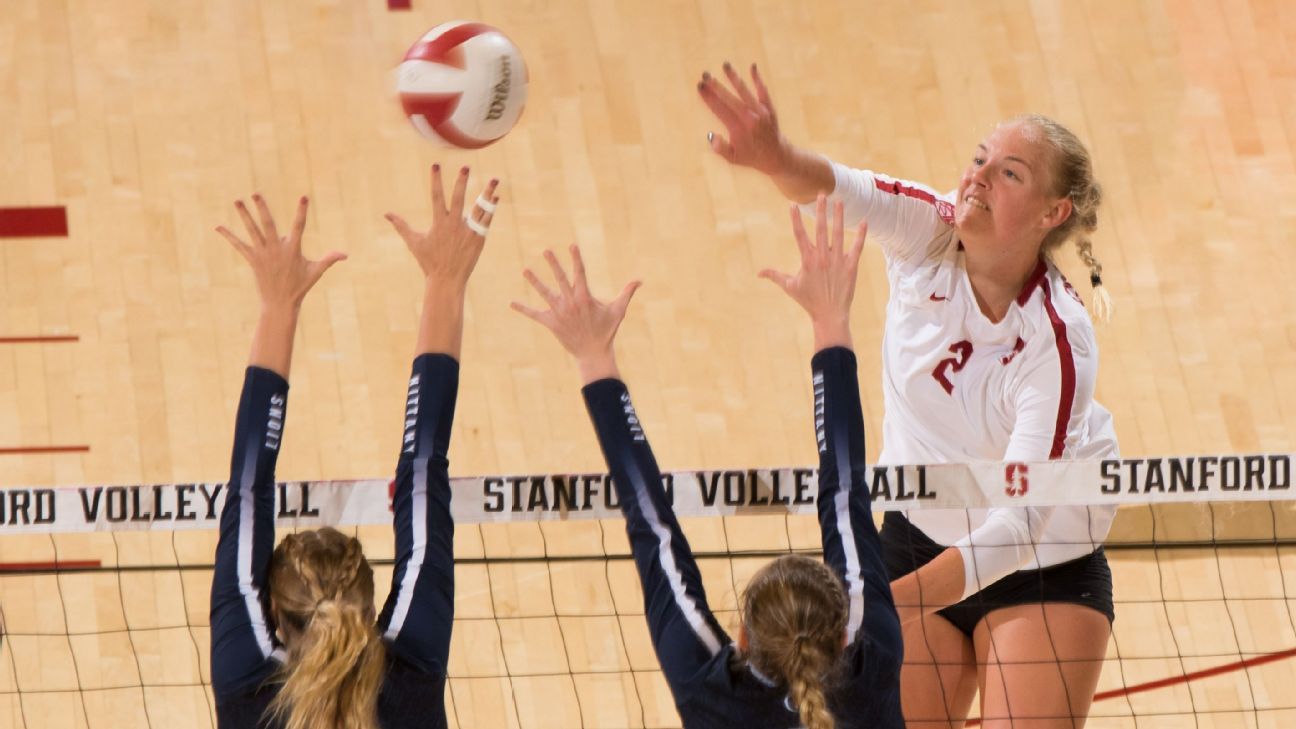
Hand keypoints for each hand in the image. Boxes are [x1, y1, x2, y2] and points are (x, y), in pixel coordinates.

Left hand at [216, 195, 345, 309]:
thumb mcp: (316, 272)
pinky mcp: (253, 260)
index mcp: (293, 250)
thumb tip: (345, 255)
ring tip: (237, 200)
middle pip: (268, 224)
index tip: (304, 197)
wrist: (280, 303)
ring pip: (252, 231)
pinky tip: (218, 227)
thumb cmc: (300, 287)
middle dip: (262, 208)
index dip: (302, 212)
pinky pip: (239, 245)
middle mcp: (276, 249)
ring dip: (244, 215)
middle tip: (255, 193)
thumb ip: (329, 259)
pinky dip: (229, 236)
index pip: (299, 226)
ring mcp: (263, 254)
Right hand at [385, 164, 499, 290]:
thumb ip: (401, 225)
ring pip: (479, 208)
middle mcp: (454, 225)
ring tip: (494, 179)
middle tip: (466, 167)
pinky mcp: (478, 239)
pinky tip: (495, 197)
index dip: (436, 180)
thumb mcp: (414, 242)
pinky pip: (486, 220)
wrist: (447, 280)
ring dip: (487, 193)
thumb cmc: (429, 262)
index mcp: (439, 223)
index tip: (436, 165)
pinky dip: (491, 209)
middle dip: (462, 182)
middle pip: (459, 198)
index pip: (436, 196)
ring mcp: (468, 231)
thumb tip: (386, 214)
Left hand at [511, 246, 640, 382]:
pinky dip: (523, 309)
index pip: (579, 273)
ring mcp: (559, 313)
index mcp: (585, 297)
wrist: (594, 353)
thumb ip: (627, 293)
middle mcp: (570, 303)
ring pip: (545, 294)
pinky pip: (535, 315)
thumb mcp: (618, 310)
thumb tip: (640, 280)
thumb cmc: (607, 330)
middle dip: (553, 264)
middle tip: (546, 250)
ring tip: (525, 270)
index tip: (572, 245)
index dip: (576, 258)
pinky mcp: (551, 323)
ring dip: (535, 282)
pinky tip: (511, 303)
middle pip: (560, 279)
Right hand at [697, 61, 787, 174]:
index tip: (700, 86)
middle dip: (716, 86)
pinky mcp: (770, 107)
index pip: (719, 109)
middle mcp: (750, 118)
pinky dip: (758, 79)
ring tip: (725, 64)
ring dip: (735, 78)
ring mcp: (761, 112)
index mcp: (738, 129)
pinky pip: (763, 91)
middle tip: (705, 75)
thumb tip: (710, 135)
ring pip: (746, 91)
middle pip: (730, 98)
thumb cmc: (750, 156)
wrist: (776, 155)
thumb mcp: (732, 157)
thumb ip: (720, 148)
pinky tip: (753, 67)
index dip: (708, 97)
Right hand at [759, 195, 865, 348]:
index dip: (795, 219)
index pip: (799, 234)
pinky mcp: (851, 266)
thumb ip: (774, 276)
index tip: (793, 204)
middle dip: (820, 210)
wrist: (829, 315)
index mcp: (807, 260)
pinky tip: (864, 221)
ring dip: (838, 217)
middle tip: (821, 194)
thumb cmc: (809, 301)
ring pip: (838, 234)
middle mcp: (822, 257)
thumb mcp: (790, 287)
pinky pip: (857, 247)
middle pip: (820, 229)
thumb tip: (758, 272)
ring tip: (839, 202)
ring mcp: (838, 261)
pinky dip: (860, 235)